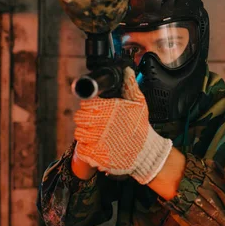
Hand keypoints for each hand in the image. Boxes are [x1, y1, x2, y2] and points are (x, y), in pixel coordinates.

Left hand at [73, 67, 172, 184]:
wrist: (145, 153)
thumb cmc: (140, 128)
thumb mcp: (139, 104)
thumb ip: (131, 86)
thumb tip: (127, 71)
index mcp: (109, 109)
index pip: (87, 103)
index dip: (91, 107)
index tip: (97, 110)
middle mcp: (100, 124)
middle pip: (80, 117)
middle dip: (87, 119)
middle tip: (98, 123)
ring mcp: (96, 140)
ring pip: (79, 133)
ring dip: (86, 133)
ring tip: (98, 135)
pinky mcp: (94, 154)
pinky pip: (82, 148)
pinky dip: (87, 147)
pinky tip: (98, 145)